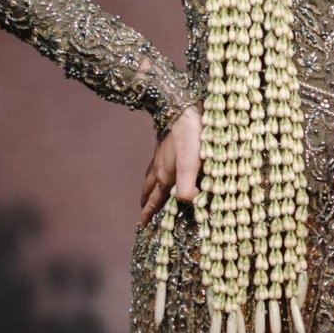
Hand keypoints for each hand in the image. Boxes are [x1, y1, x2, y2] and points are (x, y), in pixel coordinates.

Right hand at [140, 102, 202, 226]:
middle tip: (143, 211)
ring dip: (149, 187)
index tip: (143, 225)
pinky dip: (157, 171)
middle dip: (146, 202)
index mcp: (165, 177)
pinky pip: (157, 162)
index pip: (154, 200)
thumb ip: (188, 188)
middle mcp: (160, 168)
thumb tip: (190, 203)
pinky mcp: (167, 143)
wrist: (183, 107)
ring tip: (149, 191)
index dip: (149, 213)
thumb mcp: (190, 166)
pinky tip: (163, 164)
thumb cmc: (190, 138)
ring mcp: (161, 154)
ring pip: (151, 175)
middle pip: (149, 189)